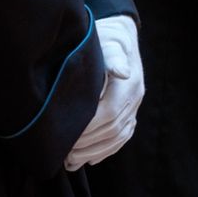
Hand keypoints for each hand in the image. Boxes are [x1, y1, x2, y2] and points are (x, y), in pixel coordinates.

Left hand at [66, 15, 143, 171]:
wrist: (120, 35)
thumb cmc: (107, 39)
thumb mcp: (109, 43)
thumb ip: (113, 58)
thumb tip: (123, 72)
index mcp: (130, 83)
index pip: (109, 113)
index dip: (87, 129)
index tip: (64, 136)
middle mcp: (136, 96)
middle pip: (112, 129)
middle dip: (86, 144)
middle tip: (61, 153)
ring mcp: (135, 105)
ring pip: (118, 136)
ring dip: (94, 151)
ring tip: (70, 161)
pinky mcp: (131, 111)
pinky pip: (122, 136)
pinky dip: (106, 150)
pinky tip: (89, 159)